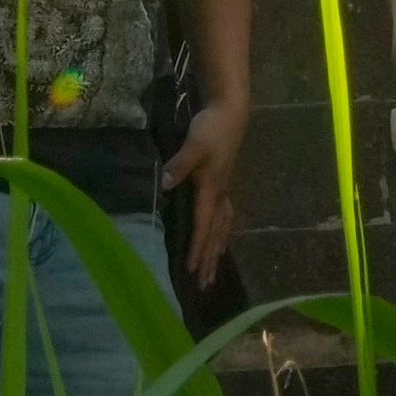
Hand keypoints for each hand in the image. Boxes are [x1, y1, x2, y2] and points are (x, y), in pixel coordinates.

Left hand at [159, 95, 251, 281]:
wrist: (230, 112)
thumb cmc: (211, 128)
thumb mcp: (194, 144)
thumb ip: (180, 165)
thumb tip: (165, 184)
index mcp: (211, 190)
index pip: (202, 226)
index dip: (196, 249)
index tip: (190, 270)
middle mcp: (219, 194)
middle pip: (215, 234)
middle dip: (209, 259)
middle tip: (205, 284)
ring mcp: (224, 189)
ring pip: (222, 227)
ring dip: (217, 249)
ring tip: (214, 268)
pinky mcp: (224, 181)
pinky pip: (225, 215)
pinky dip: (223, 231)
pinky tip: (221, 234)